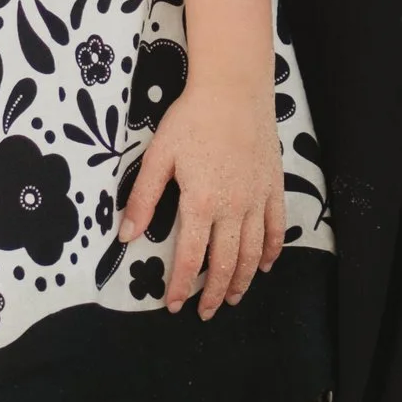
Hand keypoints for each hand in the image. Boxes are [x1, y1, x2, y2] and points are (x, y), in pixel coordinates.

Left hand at [118, 74, 284, 316]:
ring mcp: (258, 199)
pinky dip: (271, 251)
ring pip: (253, 252)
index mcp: (201, 203)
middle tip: (205, 312)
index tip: (174, 306)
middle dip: (214, 293)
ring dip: (242, 280)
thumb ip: (143, 199)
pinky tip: (264, 265)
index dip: (183, 287)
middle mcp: (233, 209)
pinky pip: (276, 228)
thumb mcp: (158, 157)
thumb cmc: (191, 119)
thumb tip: (125, 236)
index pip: (192, 258)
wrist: (233, 89)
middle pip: (226, 263)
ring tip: (232, 298)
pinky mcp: (274, 187)